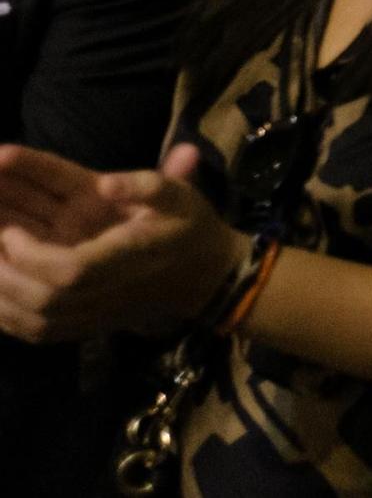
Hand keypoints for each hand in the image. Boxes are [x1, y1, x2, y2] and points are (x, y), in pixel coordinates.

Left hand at [0, 144, 240, 342]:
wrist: (204, 277)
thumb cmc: (189, 229)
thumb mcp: (180, 195)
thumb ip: (147, 185)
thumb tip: (106, 184)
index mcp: (128, 257)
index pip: (70, 270)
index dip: (31, 255)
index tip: (11, 232)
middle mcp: (108, 292)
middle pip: (43, 298)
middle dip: (4, 273)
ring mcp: (94, 316)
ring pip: (34, 320)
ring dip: (0, 295)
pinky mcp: (84, 328)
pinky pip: (36, 333)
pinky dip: (6, 318)